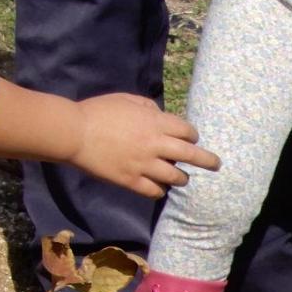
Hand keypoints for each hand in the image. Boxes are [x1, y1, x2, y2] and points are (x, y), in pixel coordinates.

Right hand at [70, 93, 221, 198]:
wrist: (74, 133)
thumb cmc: (98, 112)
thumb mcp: (126, 100)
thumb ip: (147, 107)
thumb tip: (159, 114)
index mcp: (155, 122)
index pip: (187, 131)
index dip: (192, 135)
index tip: (192, 139)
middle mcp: (155, 145)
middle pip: (192, 155)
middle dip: (208, 160)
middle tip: (217, 165)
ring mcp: (144, 165)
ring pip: (176, 177)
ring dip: (181, 177)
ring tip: (181, 178)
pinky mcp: (131, 181)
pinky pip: (155, 191)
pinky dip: (160, 190)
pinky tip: (159, 188)